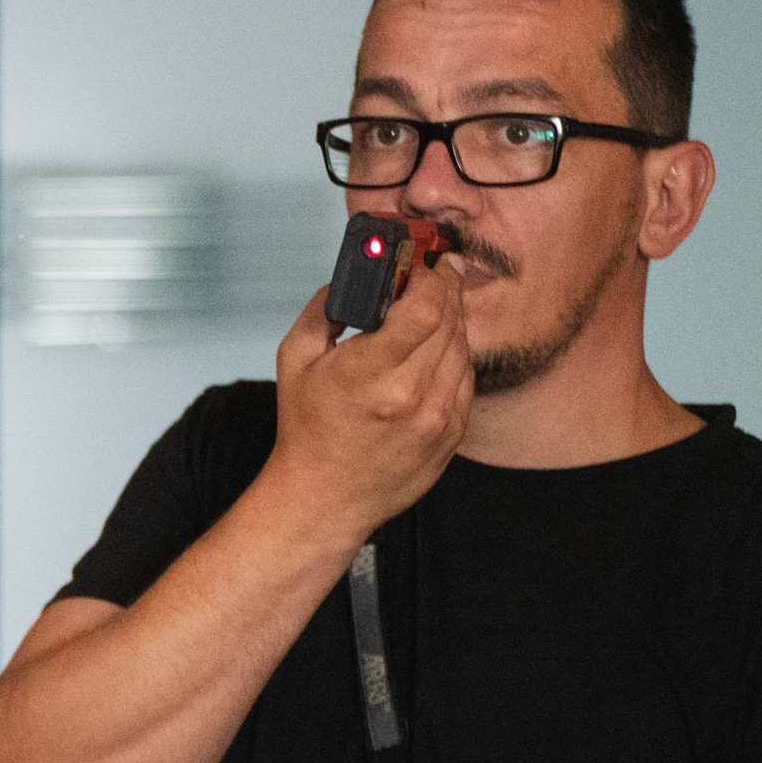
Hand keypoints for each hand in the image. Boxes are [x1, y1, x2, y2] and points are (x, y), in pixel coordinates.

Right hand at [267, 245, 472, 542]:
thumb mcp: (295, 359)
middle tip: (433, 277)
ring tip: (428, 317)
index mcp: (369, 373)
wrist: (324, 497)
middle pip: (451, 320)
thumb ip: (324, 308)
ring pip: (464, 347)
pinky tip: (431, 355)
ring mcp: (438, 418)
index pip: (427, 305)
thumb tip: (358, 275)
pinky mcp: (453, 434)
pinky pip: (466, 378)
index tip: (425, 265)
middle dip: (445, 290)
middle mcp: (411, 395)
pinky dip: (453, 357)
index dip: (432, 276)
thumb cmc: (308, 430)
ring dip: (451, 322)